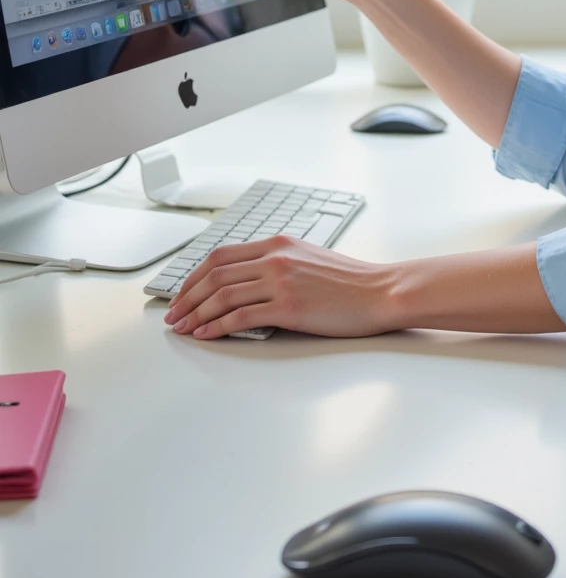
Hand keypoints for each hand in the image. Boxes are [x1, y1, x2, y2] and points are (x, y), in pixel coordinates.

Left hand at [163, 236, 397, 339]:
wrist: (379, 291)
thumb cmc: (350, 281)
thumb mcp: (308, 258)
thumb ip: (277, 263)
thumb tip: (246, 282)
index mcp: (278, 243)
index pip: (221, 255)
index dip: (194, 275)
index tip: (182, 292)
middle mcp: (275, 257)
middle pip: (214, 274)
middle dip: (186, 296)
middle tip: (173, 314)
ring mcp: (281, 281)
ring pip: (222, 295)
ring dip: (196, 312)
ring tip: (183, 327)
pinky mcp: (287, 307)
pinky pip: (240, 317)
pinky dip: (216, 326)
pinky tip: (206, 334)